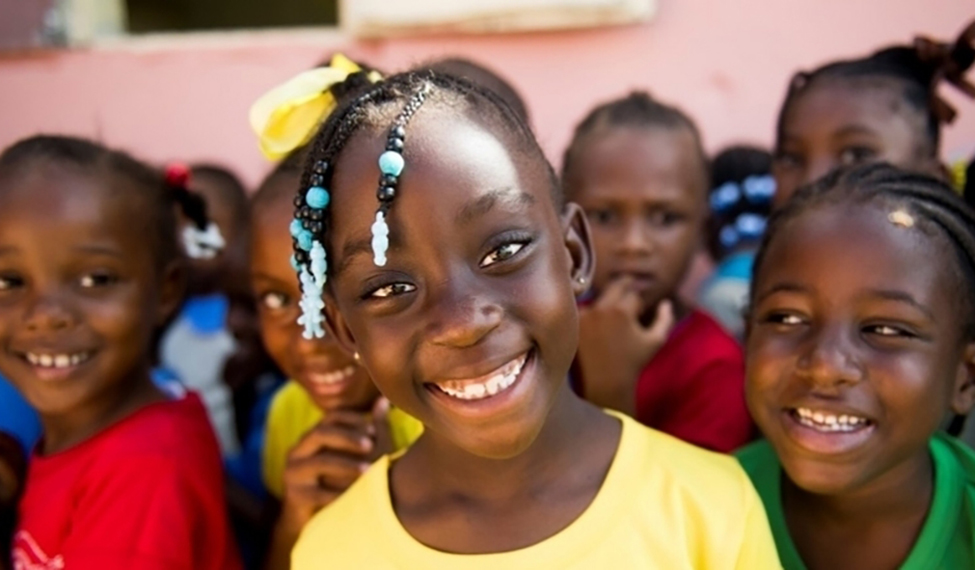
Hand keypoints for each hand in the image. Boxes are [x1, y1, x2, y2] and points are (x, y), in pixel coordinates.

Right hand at [265, 399, 393, 569]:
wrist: (315, 521)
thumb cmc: (340, 481)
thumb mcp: (354, 455)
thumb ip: (371, 429)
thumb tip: (384, 401)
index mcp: (313, 437)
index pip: (330, 417)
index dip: (352, 420)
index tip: (373, 429)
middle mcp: (299, 451)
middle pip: (320, 433)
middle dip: (347, 438)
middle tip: (371, 445)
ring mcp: (293, 474)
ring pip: (319, 463)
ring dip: (346, 465)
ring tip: (368, 471)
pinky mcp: (295, 497)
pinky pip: (317, 494)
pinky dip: (339, 494)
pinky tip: (357, 496)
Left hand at [577, 277, 674, 414]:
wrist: (604, 384)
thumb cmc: (633, 364)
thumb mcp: (655, 342)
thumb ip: (665, 319)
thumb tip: (665, 302)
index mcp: (621, 311)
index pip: (633, 295)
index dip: (638, 305)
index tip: (639, 315)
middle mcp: (599, 308)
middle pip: (614, 287)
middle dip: (623, 293)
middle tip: (626, 306)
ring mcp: (583, 315)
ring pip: (599, 298)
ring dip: (606, 304)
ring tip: (611, 322)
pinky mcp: (573, 323)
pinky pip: (585, 309)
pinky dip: (592, 314)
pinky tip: (598, 329)